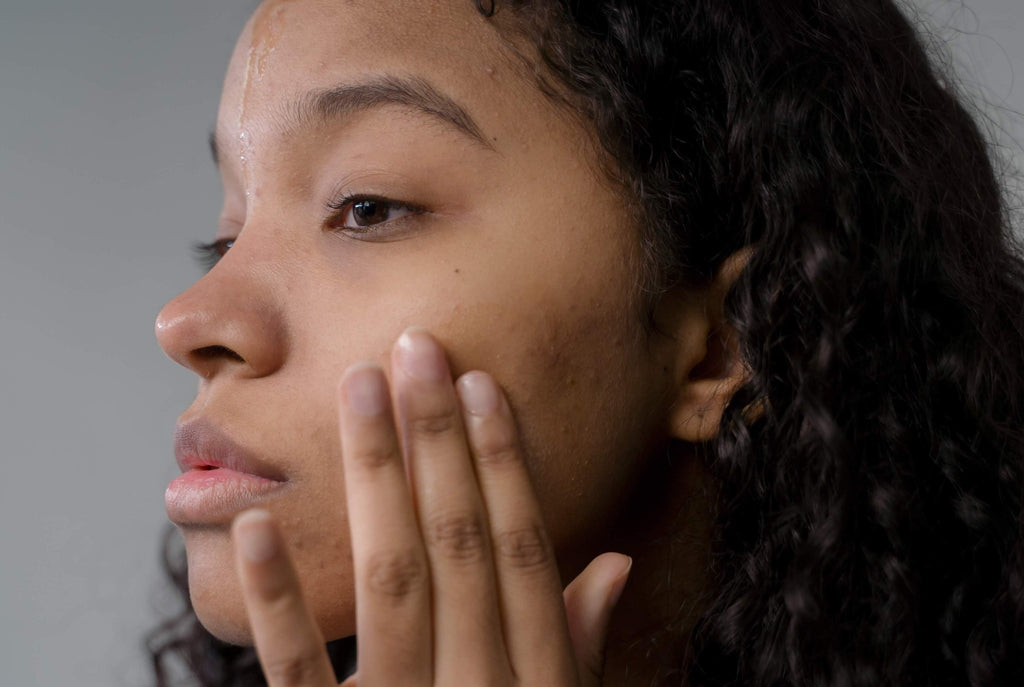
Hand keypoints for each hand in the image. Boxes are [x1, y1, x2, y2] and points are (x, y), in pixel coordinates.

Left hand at [230, 328, 632, 685]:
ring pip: (392, 582)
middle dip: (437, 442)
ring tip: (357, 392)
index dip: (504, 465)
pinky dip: (273, 600)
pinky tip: (253, 523)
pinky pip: (299, 674)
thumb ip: (579, 650)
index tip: (480, 386)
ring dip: (375, 480)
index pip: (521, 551)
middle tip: (414, 350)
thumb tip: (614, 563)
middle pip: (458, 546)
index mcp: (536, 682)